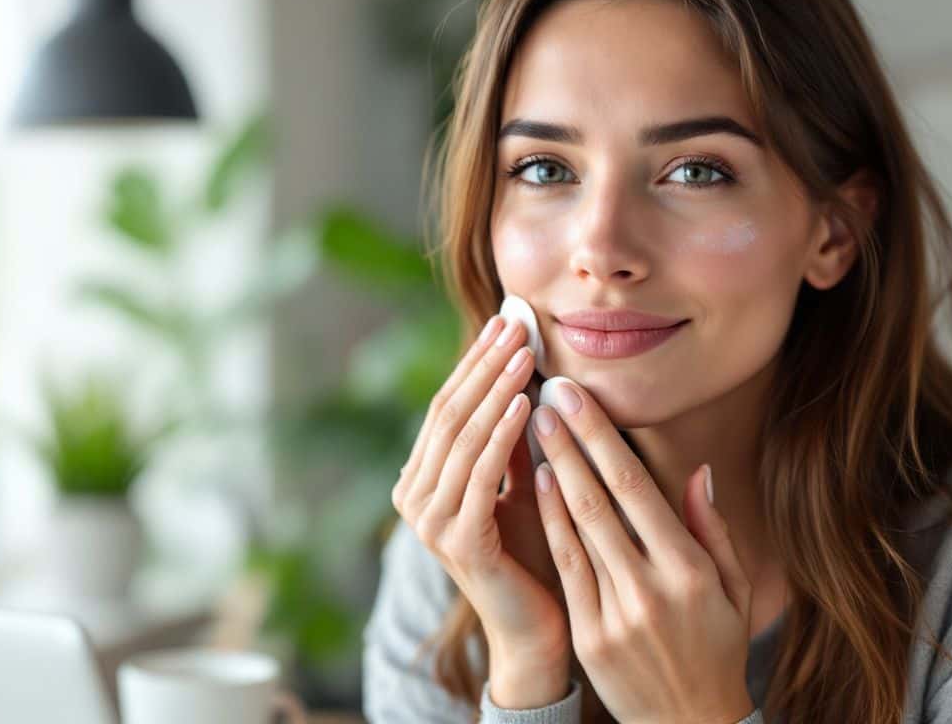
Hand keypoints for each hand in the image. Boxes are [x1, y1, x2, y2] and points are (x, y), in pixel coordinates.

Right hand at [390, 315, 567, 661]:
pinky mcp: (457, 541)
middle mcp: (413, 498)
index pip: (446, 406)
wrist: (538, 630)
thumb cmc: (533, 554)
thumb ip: (512, 436)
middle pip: (449, 414)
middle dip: (484, 365)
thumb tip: (523, 368)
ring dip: (497, 389)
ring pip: (463, 437)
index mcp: (421, 481)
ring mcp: (429, 522)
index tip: (505, 322)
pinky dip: (504, 433)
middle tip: (515, 325)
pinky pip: (482, 473)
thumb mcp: (520, 481)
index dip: (475, 362)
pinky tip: (528, 402)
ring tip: (525, 353)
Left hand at [529, 378, 755, 723]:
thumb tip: (699, 471)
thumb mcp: (734, 589)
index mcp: (691, 571)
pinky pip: (565, 567)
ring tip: (535, 427)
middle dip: (571, 443)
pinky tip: (538, 485)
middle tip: (548, 394)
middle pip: (601, 501)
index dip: (604, 439)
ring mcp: (615, 615)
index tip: (580, 398)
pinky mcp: (589, 637)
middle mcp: (651, 589)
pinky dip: (549, 522)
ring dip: (553, 472)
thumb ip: (714, 529)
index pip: (639, 489)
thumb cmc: (716, 647)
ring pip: (576, 530)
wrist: (689, 723)